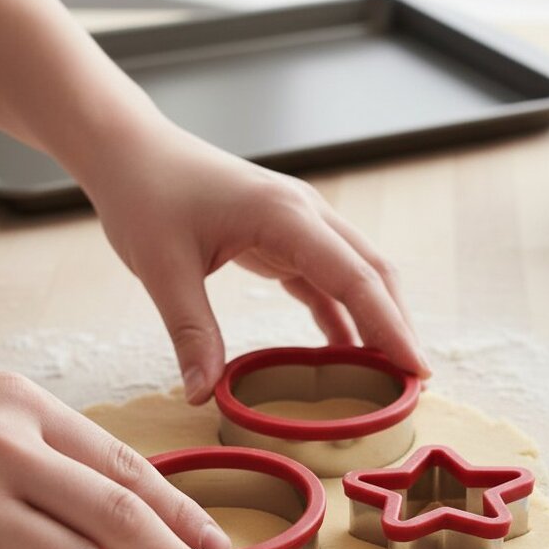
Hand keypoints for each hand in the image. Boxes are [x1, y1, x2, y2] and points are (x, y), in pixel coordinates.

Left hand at [89, 119, 431, 403]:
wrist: (131, 152)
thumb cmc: (146, 195)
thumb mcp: (163, 268)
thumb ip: (191, 332)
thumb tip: (201, 396)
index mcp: (285, 215)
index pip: (356, 277)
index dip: (391, 327)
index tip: (417, 370)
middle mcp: (304, 214)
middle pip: (372, 273)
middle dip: (397, 326)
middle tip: (414, 383)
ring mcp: (297, 223)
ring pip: (355, 275)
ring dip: (376, 320)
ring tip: (390, 374)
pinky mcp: (282, 236)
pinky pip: (324, 279)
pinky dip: (341, 314)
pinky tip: (345, 352)